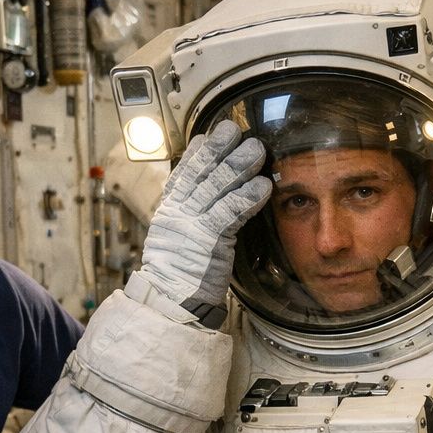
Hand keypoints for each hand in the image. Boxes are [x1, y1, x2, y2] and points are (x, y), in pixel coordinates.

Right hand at [137, 120, 270, 312]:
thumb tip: (204, 200)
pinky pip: (230, 213)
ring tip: (257, 151)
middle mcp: (179, 214)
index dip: (196, 154)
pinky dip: (247, 198)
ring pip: (216, 188)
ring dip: (239, 167)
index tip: (207, 136)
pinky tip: (262, 187)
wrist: (170, 301)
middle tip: (235, 130)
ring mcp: (192, 225)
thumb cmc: (179, 277)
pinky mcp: (208, 240)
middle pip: (200, 174)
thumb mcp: (179, 241)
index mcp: (171, 213)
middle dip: (219, 149)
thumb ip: (190, 219)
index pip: (183, 175)